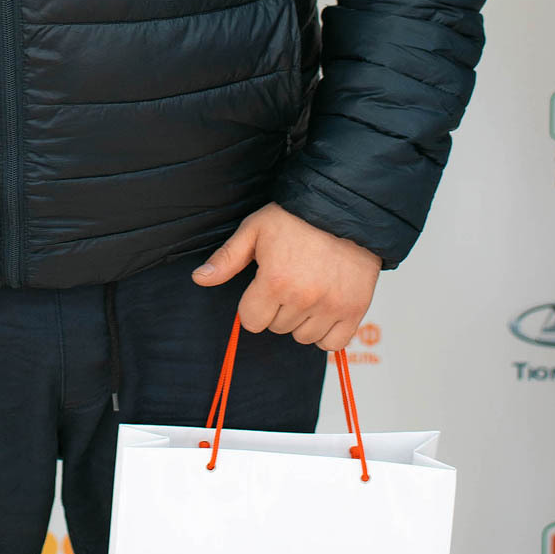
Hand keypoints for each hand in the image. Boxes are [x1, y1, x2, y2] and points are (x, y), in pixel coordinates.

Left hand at [191, 201, 378, 350]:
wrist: (344, 209)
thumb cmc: (296, 217)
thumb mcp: (254, 230)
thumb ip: (226, 259)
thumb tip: (199, 279)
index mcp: (275, 281)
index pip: (252, 321)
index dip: (254, 304)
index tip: (264, 286)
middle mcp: (303, 298)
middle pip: (277, 328)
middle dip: (278, 308)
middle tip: (290, 280)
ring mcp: (331, 306)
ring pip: (303, 337)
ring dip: (302, 320)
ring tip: (309, 289)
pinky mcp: (354, 310)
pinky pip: (333, 344)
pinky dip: (327, 332)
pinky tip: (324, 308)